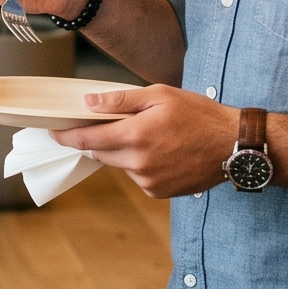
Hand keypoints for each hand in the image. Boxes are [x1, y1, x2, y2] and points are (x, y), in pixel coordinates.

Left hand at [51, 84, 240, 197]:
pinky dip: (140, 164)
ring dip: (124, 152)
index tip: (53, 133)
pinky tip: (162, 153)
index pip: (87, 139)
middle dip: (100, 139)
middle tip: (117, 124)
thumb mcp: (160, 95)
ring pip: (120, 165)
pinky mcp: (159, 193)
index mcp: (136, 136)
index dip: (66, 136)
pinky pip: (137, 177)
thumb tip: (88, 103)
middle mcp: (138, 163)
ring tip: (152, 137)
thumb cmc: (199, 115)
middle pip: (101, 152)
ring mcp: (149, 181)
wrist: (234, 145)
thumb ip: (120, 101)